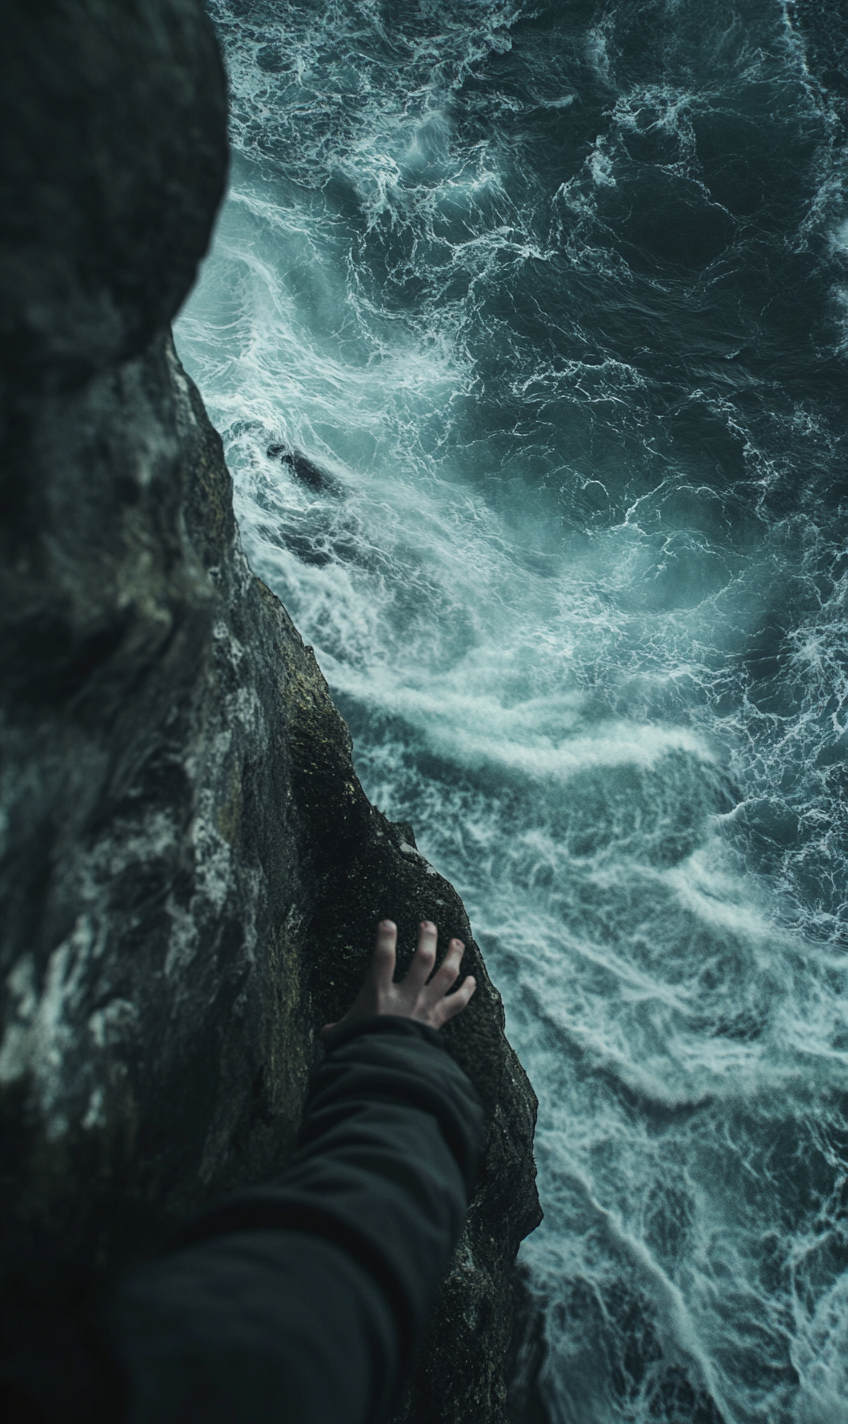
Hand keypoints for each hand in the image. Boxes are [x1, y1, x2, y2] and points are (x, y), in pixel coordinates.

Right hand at [322, 920, 476, 1037]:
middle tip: (428, 925)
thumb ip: (337, 1030)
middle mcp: (406, 995)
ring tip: (456, 942)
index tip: (388, 923)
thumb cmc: (363, 1049)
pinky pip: (458, 1001)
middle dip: (428, 938)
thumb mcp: (344, 1036)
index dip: (386, 937)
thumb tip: (326, 1034)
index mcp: (379, 994)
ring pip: (446, 974)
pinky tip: (472, 979)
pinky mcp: (438, 1020)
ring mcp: (426, 1006)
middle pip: (423, 958)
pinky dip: (467, 990)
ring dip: (453, 956)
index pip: (383, 957)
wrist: (390, 1070)